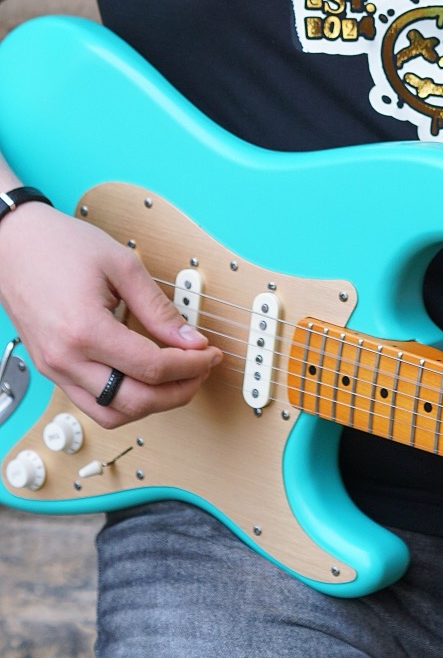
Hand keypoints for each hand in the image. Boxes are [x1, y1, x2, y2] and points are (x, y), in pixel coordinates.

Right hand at [0, 202, 221, 429]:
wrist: (15, 244)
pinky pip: (93, 402)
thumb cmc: (61, 246)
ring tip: (178, 378)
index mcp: (85, 330)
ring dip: (152, 404)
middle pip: (135, 401)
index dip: (190, 365)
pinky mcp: (52, 370)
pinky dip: (125, 398)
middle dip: (178, 392)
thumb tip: (190, 340)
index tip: (209, 354)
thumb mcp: (122, 265)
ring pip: (111, 414)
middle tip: (201, 370)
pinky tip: (146, 377)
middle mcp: (66, 359)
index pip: (151, 368)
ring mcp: (55, 370)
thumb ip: (158, 308)